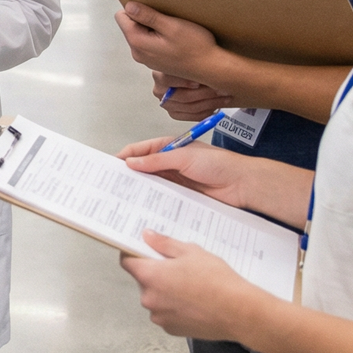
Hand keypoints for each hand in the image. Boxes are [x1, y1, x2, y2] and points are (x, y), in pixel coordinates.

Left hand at [116, 2, 222, 81]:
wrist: (211, 68)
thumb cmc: (194, 47)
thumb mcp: (171, 26)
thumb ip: (147, 16)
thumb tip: (128, 6)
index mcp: (137, 42)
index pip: (122, 17)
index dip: (135, 9)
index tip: (153, 8)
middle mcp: (137, 52)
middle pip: (131, 25)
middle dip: (144, 18)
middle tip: (166, 18)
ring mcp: (146, 59)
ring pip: (141, 34)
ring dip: (153, 27)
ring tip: (172, 28)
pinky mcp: (156, 61)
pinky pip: (150, 43)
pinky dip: (159, 37)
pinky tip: (175, 38)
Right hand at [116, 136, 252, 204]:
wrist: (242, 184)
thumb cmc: (219, 163)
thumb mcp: (184, 157)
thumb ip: (157, 160)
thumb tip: (131, 163)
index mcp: (169, 147)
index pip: (141, 150)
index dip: (125, 156)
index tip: (110, 165)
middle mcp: (170, 163)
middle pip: (143, 168)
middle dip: (128, 174)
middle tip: (113, 183)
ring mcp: (175, 180)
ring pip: (151, 183)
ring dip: (140, 188)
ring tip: (124, 196)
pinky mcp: (181, 195)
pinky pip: (162, 197)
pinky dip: (152, 200)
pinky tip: (144, 205)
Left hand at [120, 231, 262, 339]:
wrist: (239, 313)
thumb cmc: (216, 280)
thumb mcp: (191, 252)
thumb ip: (164, 243)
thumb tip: (146, 235)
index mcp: (150, 276)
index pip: (127, 262)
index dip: (134, 254)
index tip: (144, 251)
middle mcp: (148, 298)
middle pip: (143, 280)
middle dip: (156, 274)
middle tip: (179, 269)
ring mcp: (159, 316)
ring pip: (155, 298)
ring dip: (165, 292)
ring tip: (191, 288)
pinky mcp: (171, 330)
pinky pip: (166, 313)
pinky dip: (175, 308)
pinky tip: (194, 303)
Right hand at [152, 71, 233, 121]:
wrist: (189, 76)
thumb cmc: (192, 64)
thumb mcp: (191, 58)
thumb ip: (195, 63)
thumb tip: (207, 63)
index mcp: (159, 75)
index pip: (167, 79)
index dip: (184, 82)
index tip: (199, 82)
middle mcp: (159, 90)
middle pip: (183, 96)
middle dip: (206, 93)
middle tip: (223, 89)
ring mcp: (166, 103)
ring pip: (190, 107)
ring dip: (211, 103)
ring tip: (226, 97)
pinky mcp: (174, 113)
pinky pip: (192, 116)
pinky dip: (206, 112)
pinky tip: (217, 106)